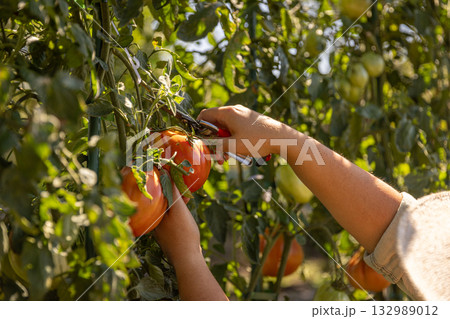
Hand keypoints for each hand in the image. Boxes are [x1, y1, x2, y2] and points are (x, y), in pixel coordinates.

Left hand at [153, 183, 227, 300]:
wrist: (187, 259)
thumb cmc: (183, 233)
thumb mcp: (179, 209)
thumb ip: (172, 191)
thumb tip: (166, 172)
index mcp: (152, 214)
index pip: (152, 192)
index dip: (158, 180)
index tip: (163, 170)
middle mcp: (153, 221)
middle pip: (158, 200)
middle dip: (168, 189)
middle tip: (177, 180)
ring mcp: (159, 228)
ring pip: (165, 208)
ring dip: (174, 199)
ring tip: (185, 193)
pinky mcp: (166, 234)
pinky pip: (169, 216)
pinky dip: (176, 209)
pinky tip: (185, 206)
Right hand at [197, 105, 289, 157]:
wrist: (282, 138)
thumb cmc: (258, 140)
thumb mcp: (234, 145)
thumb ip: (217, 145)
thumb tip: (206, 146)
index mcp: (228, 113)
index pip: (205, 115)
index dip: (199, 128)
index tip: (201, 141)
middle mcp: (234, 111)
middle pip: (215, 124)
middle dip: (214, 141)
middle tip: (217, 156)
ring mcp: (243, 115)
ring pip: (225, 129)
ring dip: (224, 143)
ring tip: (227, 158)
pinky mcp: (250, 121)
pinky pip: (235, 130)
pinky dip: (233, 140)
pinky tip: (238, 152)